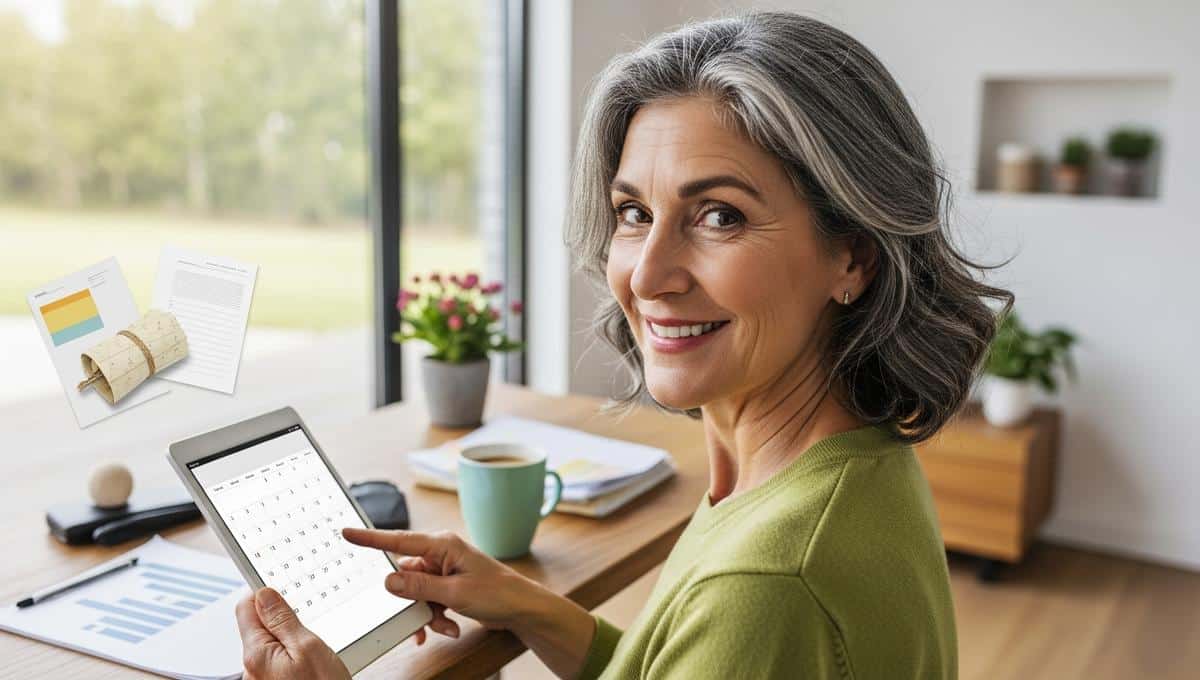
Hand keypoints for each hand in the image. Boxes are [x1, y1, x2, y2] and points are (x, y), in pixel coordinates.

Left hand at [235, 587, 349, 679]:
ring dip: (289, 637)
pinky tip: (311, 661)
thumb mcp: (309, 647)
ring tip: (313, 646)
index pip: (246, 607)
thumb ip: (284, 620)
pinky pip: (277, 659)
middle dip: (281, 618)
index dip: (266, 595)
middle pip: (257, 624)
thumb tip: (265, 594)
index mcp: (257, 653)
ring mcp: (261, 678)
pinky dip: (292, 653)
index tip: (282, 590)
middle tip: (306, 623)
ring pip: (270, 642)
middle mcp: (252, 668)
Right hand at [341, 527, 536, 641]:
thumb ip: (418, 587)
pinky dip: (435, 617)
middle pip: (406, 576)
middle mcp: (440, 554)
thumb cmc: (497, 592)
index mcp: (442, 545)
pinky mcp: (448, 585)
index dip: (371, 538)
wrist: (521, 608)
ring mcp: (444, 570)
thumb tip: (389, 581)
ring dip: (426, 614)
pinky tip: (449, 627)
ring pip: (416, 593)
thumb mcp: (454, 592)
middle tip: (423, 619)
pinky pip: (428, 601)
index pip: (399, 540)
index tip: (347, 533)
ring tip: (445, 625)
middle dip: (413, 602)